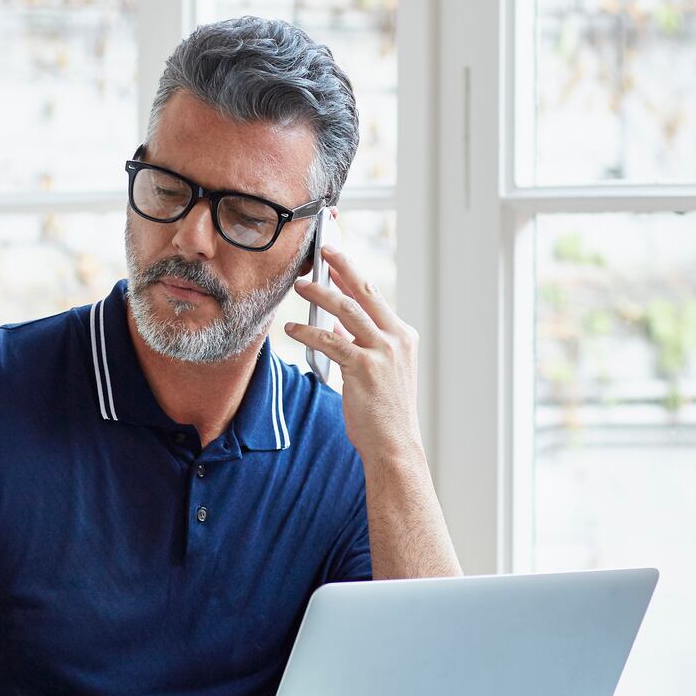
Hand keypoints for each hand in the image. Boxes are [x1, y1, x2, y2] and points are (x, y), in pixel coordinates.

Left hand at [285, 240, 423, 465]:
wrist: (394, 445)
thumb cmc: (384, 412)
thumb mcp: (378, 371)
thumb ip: (360, 344)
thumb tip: (336, 325)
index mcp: (402, 336)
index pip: (374, 297)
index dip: (352, 275)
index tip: (335, 259)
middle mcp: (396, 339)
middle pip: (365, 291)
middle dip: (341, 267)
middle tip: (322, 250)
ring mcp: (383, 352)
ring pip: (346, 310)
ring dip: (319, 294)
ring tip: (300, 286)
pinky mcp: (364, 368)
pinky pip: (330, 340)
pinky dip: (308, 332)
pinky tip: (292, 329)